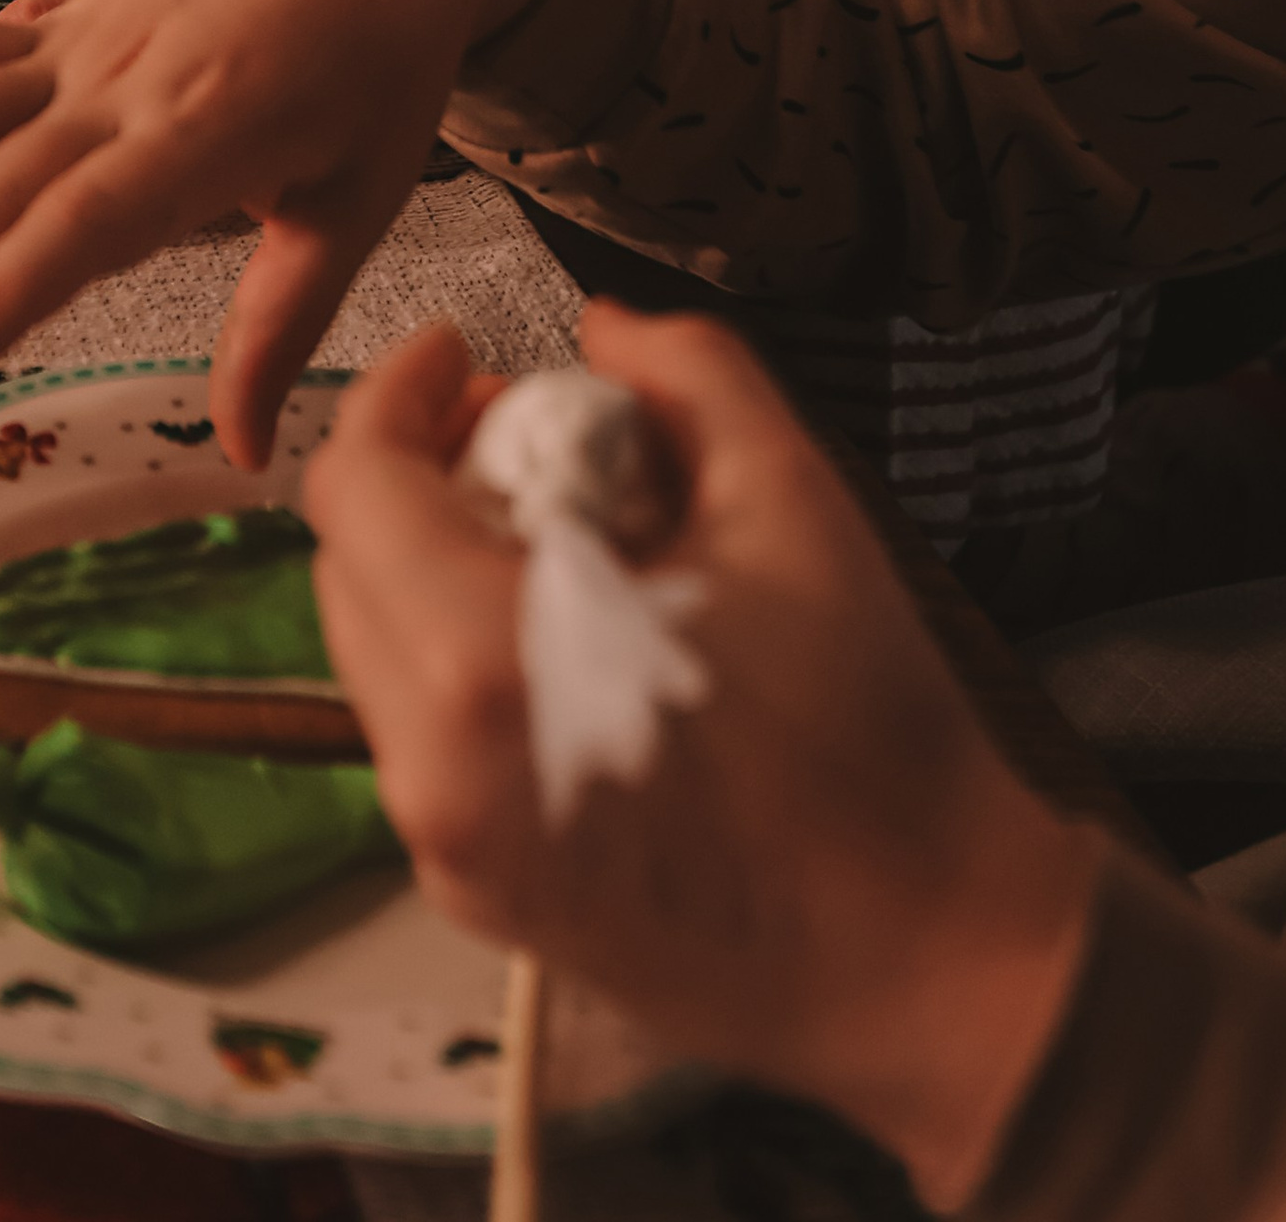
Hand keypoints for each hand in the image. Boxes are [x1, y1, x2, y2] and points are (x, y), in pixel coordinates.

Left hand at [305, 306, 1100, 1213]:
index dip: (398, 392)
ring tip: (571, 545)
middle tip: (530, 443)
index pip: (355, 488)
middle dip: (420, 478)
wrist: (936, 959)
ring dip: (440, 573)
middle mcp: (437, 772)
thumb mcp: (793, 497)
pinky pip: (429, 744)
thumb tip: (606, 328)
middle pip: (349, 568)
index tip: (461, 356)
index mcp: (484, 665)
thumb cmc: (870, 737)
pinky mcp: (487, 903)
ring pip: (382, 659)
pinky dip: (470, 667)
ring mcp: (454, 853)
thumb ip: (688, 370)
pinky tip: (587, 646)